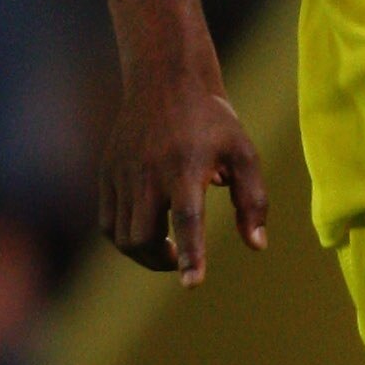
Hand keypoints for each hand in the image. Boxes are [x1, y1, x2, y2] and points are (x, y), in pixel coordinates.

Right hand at [98, 68, 267, 285]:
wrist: (164, 81)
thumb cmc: (212, 122)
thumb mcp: (244, 153)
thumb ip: (253, 200)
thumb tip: (257, 246)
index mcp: (186, 165)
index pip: (186, 218)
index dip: (191, 253)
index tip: (193, 283)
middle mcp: (149, 172)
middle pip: (144, 237)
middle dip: (163, 261)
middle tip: (181, 260)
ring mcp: (122, 173)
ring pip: (122, 236)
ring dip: (143, 254)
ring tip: (167, 250)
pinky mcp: (107, 174)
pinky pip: (108, 223)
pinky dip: (124, 238)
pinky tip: (146, 232)